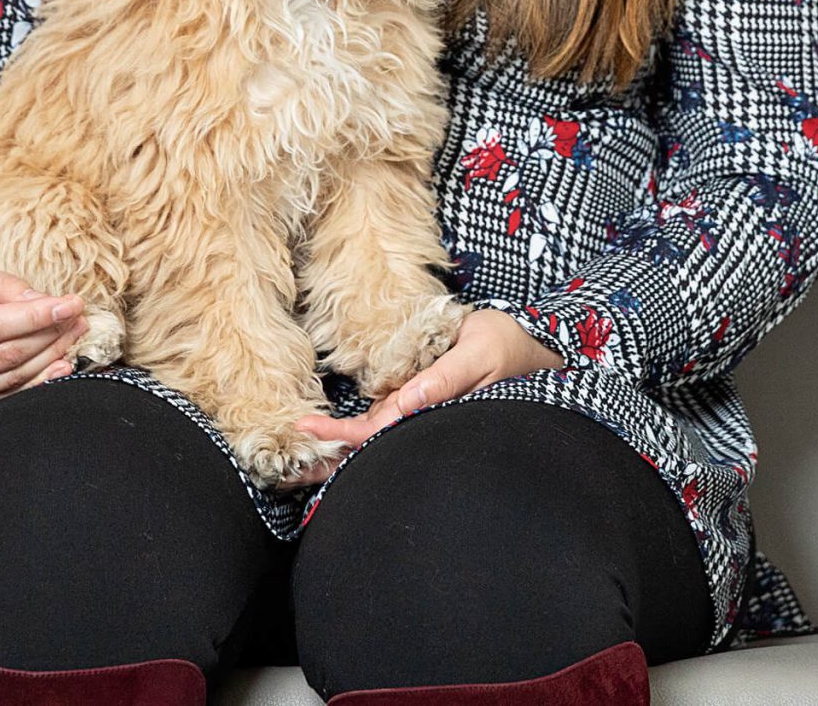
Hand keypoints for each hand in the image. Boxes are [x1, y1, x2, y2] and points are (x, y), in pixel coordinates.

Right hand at [0, 261, 89, 419]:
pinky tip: (56, 367)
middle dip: (50, 338)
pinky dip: (32, 385)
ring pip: (8, 381)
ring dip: (48, 361)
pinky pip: (0, 400)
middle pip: (6, 357)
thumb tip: (47, 305)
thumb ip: (4, 288)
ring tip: (72, 338)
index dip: (39, 317)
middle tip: (78, 320)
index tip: (72, 305)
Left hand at [287, 306, 563, 483]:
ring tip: (294, 455)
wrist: (534, 349)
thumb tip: (406, 400)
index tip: (307, 428)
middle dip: (328, 456)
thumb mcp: (479, 352)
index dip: (340, 433)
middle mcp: (422, 416)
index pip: (378, 429)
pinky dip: (356, 426)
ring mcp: (420, 410)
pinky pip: (384, 415)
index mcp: (432, 410)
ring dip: (336, 444)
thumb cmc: (510, 348)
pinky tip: (330, 432)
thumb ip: (444, 377)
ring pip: (372, 432)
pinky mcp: (421, 398)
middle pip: (368, 442)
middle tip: (283, 470)